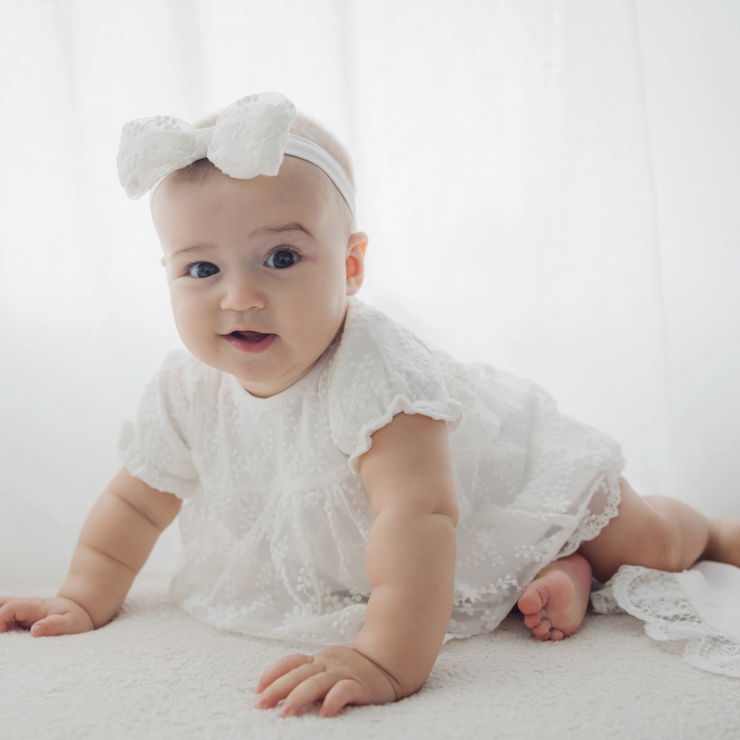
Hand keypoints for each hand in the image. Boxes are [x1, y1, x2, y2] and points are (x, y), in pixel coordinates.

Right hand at [0, 596, 94, 636]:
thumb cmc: (76, 618)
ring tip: (2, 637)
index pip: (12, 606)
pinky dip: (2, 624)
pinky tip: (5, 637)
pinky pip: (5, 618)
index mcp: (37, 607)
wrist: (81, 611)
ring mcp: (23, 612)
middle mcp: (27, 607)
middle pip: (2, 603)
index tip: (2, 633)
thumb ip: (55, 625)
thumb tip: (35, 630)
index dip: (1, 618)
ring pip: (2, 608)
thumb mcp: (72, 623)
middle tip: (0, 635)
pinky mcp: (21, 620)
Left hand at [253, 645, 403, 717]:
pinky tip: (324, 714)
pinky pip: (344, 691)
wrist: (390, 665)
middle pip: (299, 673)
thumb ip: (309, 675)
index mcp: (319, 658)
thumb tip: (277, 692)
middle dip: (278, 688)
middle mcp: (328, 662)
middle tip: (261, 704)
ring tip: (284, 713)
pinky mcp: (359, 685)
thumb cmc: (354, 671)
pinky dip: (333, 701)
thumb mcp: (329, 667)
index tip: (257, 689)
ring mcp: (344, 672)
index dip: (273, 673)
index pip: (292, 661)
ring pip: (317, 682)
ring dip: (298, 697)